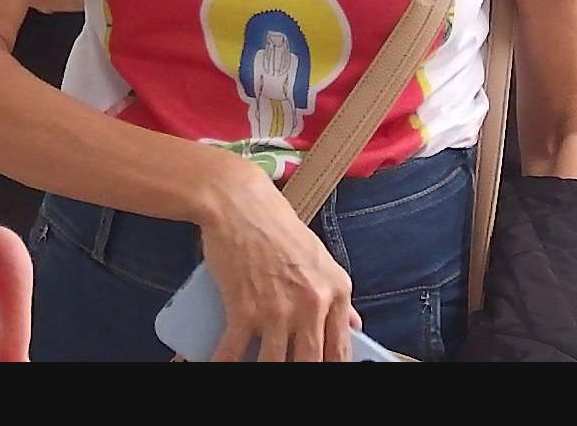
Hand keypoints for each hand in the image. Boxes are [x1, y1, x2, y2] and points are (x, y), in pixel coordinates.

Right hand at [195, 161, 358, 361]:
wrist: (239, 203)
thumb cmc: (277, 226)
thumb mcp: (320, 257)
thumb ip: (337, 294)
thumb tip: (356, 325)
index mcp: (336, 291)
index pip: (341, 348)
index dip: (332, 367)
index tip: (323, 371)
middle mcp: (312, 303)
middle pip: (311, 361)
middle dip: (301, 371)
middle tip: (288, 370)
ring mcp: (278, 309)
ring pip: (275, 363)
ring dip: (265, 369)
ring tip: (256, 368)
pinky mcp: (244, 308)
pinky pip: (234, 351)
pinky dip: (226, 363)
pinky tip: (221, 366)